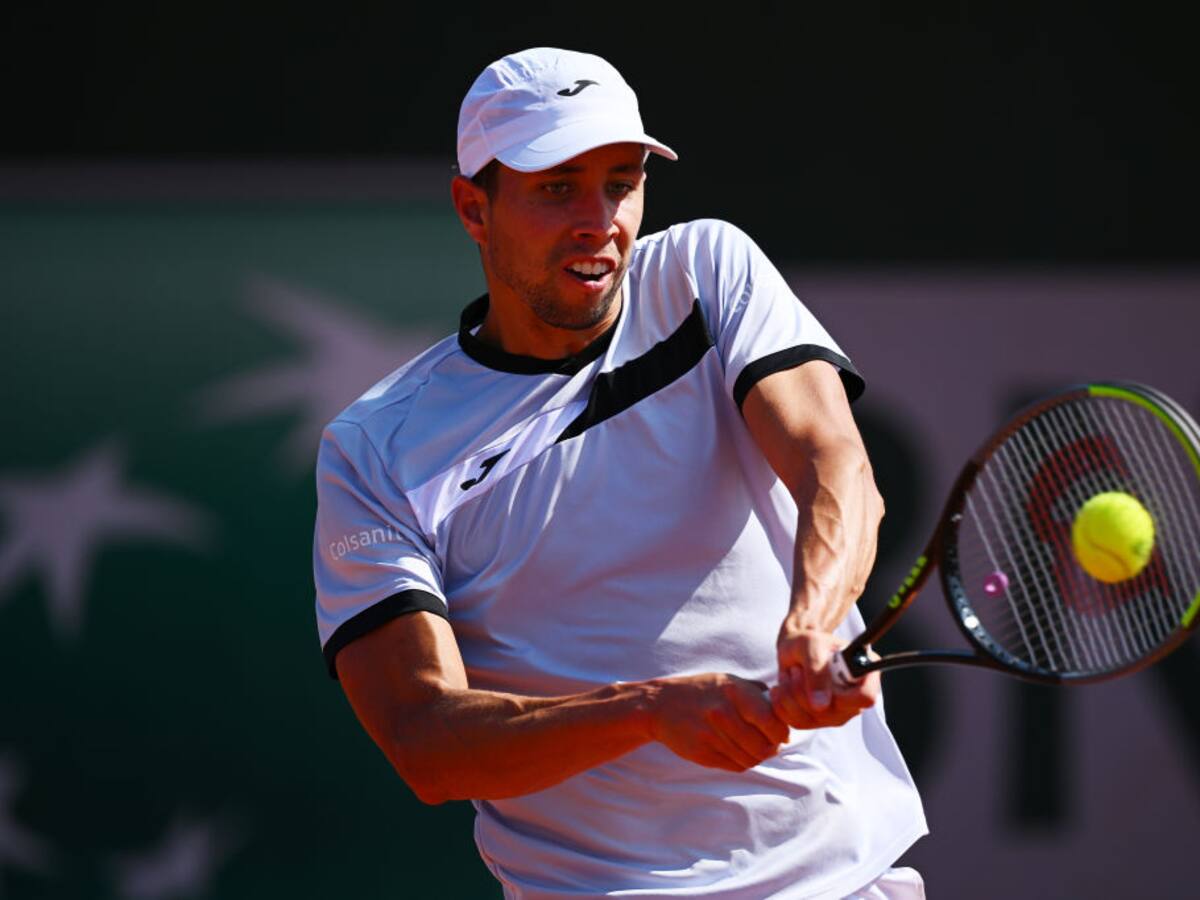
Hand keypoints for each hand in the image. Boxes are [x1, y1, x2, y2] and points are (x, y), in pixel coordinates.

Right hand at [644, 673, 789, 771]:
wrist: (660, 705)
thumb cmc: (700, 691)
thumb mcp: (727, 680)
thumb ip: (756, 691)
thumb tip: (784, 707)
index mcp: (733, 691)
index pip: (772, 722)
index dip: (781, 732)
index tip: (780, 733)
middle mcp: (722, 713)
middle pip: (763, 746)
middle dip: (771, 749)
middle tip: (770, 745)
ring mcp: (711, 735)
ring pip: (750, 759)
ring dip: (757, 757)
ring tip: (753, 749)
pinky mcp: (702, 753)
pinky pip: (735, 766)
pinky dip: (742, 762)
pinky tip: (737, 752)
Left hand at [771, 628, 878, 728]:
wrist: (793, 650)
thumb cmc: (808, 643)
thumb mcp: (811, 645)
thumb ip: (817, 671)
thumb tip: (820, 706)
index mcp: (865, 675)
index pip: (865, 697)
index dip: (843, 693)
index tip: (824, 675)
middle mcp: (855, 700)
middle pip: (832, 713)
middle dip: (805, 690)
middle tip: (798, 669)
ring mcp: (837, 714)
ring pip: (810, 719)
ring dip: (790, 693)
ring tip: (791, 674)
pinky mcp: (817, 722)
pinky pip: (796, 722)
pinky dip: (782, 703)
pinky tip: (784, 686)